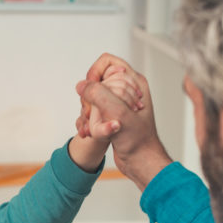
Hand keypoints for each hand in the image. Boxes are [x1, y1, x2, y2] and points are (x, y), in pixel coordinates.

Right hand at [76, 54, 171, 190]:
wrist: (141, 161)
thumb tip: (81, 85)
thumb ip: (99, 95)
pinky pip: (94, 110)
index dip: (95, 74)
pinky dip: (88, 120)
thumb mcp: (118, 113)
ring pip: (93, 97)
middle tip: (92, 113)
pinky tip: (87, 132)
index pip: (106, 62)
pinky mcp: (112, 114)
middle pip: (97, 80)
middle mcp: (127, 88)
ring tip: (88, 127)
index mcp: (134, 81)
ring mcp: (119, 102)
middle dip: (89, 97)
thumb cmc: (138, 139)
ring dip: (87, 111)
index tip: (90, 90)